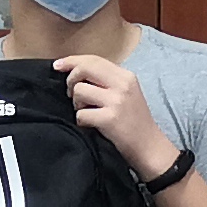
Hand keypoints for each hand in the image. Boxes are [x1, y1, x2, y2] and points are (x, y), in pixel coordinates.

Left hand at [57, 51, 176, 182]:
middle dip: (71, 80)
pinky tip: (91, 125)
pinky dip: (82, 121)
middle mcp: (122, 85)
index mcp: (126, 76)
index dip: (72, 60)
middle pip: (85, 69)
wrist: (149, 146)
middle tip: (71, 93)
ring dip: (77, 104)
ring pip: (79, 91)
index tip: (58, 65)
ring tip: (88, 112)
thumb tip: (75, 71)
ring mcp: (116, 101)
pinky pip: (81, 114)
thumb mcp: (127, 93)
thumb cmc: (134, 121)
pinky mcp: (110, 119)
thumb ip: (107, 80)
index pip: (95, 60)